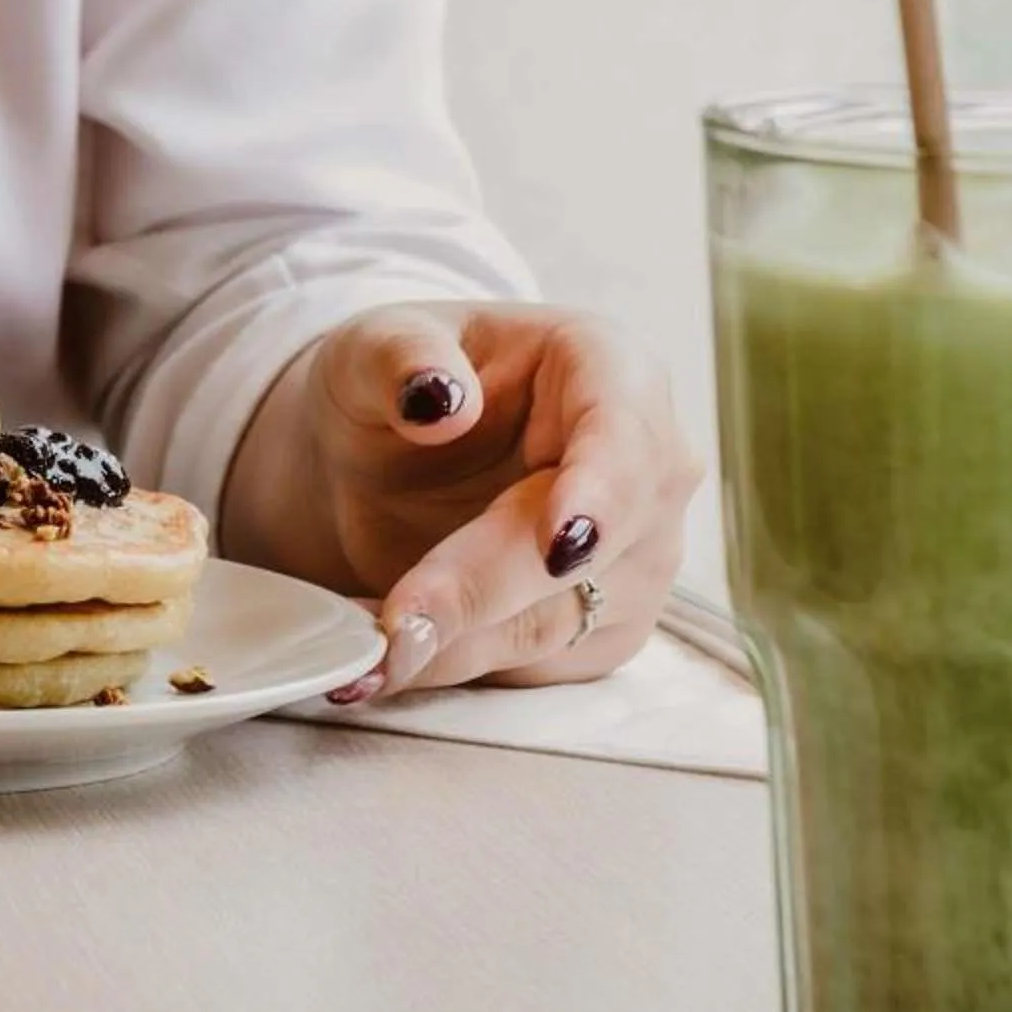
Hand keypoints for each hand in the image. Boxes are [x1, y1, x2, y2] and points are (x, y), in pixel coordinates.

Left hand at [226, 303, 703, 697]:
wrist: (388, 458)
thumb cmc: (397, 380)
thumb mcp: (374, 344)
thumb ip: (401, 357)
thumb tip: (439, 399)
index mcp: (609, 370)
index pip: (625, 436)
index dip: (598, 495)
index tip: (557, 548)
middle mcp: (647, 470)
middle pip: (592, 550)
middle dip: (485, 588)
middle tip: (398, 624)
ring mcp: (635, 560)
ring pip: (552, 623)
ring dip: (452, 644)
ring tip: (364, 650)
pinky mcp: (599, 632)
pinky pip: (526, 667)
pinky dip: (444, 665)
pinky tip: (376, 659)